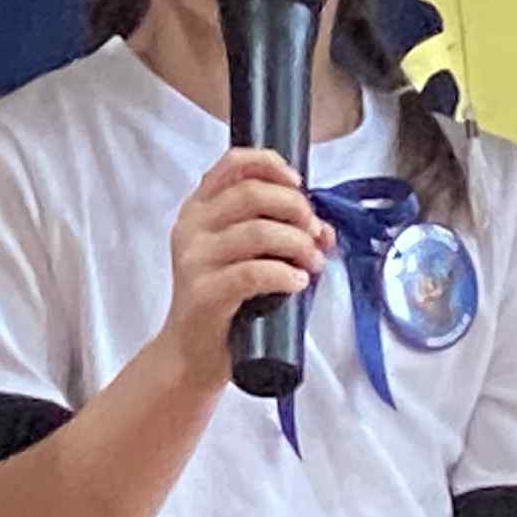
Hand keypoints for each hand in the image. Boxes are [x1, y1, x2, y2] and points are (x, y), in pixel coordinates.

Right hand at [157, 148, 333, 392]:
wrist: (192, 353)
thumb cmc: (225, 299)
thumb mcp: (246, 256)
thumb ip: (280, 233)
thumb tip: (324, 230)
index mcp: (198, 209)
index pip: (232, 163)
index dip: (270, 164)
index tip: (299, 184)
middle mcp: (191, 227)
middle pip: (252, 194)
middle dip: (295, 209)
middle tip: (314, 234)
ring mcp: (194, 260)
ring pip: (258, 232)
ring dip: (298, 244)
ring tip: (313, 263)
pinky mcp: (204, 293)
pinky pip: (254, 273)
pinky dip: (285, 274)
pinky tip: (299, 282)